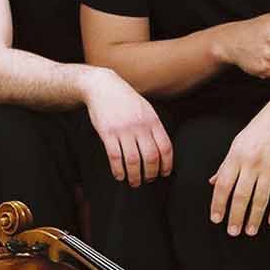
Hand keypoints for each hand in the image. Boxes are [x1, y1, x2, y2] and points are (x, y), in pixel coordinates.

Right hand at [82, 68, 171, 185]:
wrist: (103, 87)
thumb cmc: (125, 99)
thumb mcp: (146, 108)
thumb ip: (154, 127)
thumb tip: (161, 150)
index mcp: (152, 120)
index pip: (165, 147)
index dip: (167, 164)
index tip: (164, 173)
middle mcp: (140, 126)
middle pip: (150, 157)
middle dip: (150, 173)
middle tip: (148, 179)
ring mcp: (123, 129)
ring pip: (132, 160)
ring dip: (134, 176)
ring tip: (134, 182)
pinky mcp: (107, 133)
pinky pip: (115, 157)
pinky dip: (118, 170)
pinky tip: (119, 175)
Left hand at [208, 97, 269, 235]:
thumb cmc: (258, 130)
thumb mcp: (237, 144)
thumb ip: (225, 165)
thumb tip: (212, 182)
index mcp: (235, 157)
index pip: (223, 185)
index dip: (218, 204)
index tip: (216, 219)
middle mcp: (251, 164)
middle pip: (241, 196)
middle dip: (236, 216)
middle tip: (233, 231)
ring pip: (260, 199)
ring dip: (255, 218)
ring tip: (250, 231)